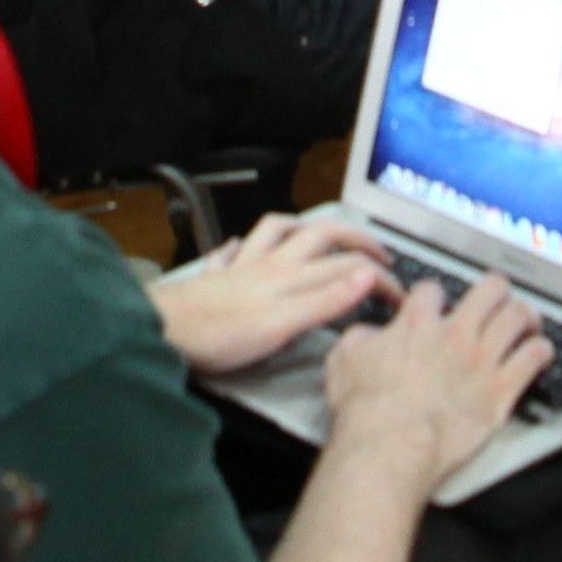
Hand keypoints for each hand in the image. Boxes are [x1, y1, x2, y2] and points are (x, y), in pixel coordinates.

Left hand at [152, 213, 392, 373]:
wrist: (162, 330)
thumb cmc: (217, 335)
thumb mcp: (281, 326)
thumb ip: (324, 300)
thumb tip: (366, 276)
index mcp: (288, 278)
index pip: (347, 267)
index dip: (379, 278)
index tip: (400, 295)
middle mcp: (268, 266)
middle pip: (319, 235)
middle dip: (354, 238)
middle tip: (378, 251)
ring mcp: (241, 269)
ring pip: (276, 232)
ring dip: (304, 226)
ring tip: (321, 231)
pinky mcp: (216, 279)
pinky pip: (232, 252)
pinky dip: (245, 245)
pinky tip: (243, 246)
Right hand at [323, 270, 548, 483]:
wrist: (390, 447)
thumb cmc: (367, 412)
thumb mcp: (343, 361)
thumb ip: (360, 338)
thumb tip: (369, 335)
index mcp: (416, 324)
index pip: (433, 290)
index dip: (435, 295)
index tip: (437, 304)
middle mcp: (455, 335)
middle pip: (490, 290)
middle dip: (496, 291)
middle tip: (498, 298)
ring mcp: (481, 361)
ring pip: (518, 317)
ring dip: (525, 315)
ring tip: (527, 320)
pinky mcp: (501, 391)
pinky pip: (533, 358)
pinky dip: (540, 350)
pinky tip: (540, 352)